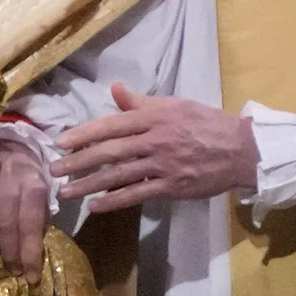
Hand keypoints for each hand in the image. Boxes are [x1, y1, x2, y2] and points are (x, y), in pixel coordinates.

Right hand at [0, 138, 50, 283]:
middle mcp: (11, 172)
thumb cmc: (26, 177)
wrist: (9, 142)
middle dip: (8, 248)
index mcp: (34, 181)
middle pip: (7, 218)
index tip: (29, 276)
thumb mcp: (41, 193)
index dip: (29, 251)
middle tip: (9, 268)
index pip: (31, 221)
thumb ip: (37, 218)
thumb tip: (32, 255)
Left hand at [51, 82, 258, 211]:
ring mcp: (162, 165)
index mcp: (153, 117)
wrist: (242, 149)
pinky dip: (115, 201)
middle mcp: (154, 140)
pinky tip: (95, 206)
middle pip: (109, 152)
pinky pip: (138, 194)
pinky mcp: (171, 187)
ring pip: (119, 175)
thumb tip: (115, 89)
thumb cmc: (205, 123)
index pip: (111, 125)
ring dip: (89, 184)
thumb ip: (140, 102)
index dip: (83, 134)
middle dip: (78, 161)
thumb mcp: (173, 105)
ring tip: (66, 192)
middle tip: (53, 170)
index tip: (59, 142)